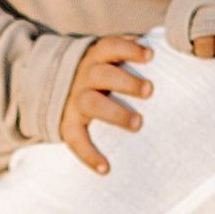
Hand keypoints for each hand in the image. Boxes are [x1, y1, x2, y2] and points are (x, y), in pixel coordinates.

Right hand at [61, 34, 151, 173]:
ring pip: (91, 103)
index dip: (129, 48)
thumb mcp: (107, 58)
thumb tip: (163, 44)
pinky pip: (76, 139)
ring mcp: (74, 100)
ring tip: (138, 124)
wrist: (51, 88)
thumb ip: (129, 52)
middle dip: (126, 81)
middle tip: (150, 91)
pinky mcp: (68, 124)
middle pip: (102, 74)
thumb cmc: (99, 74)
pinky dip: (89, 155)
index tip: (150, 56)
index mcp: (96, 57)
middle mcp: (84, 76)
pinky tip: (105, 169)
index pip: (110, 46)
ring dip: (115, 113)